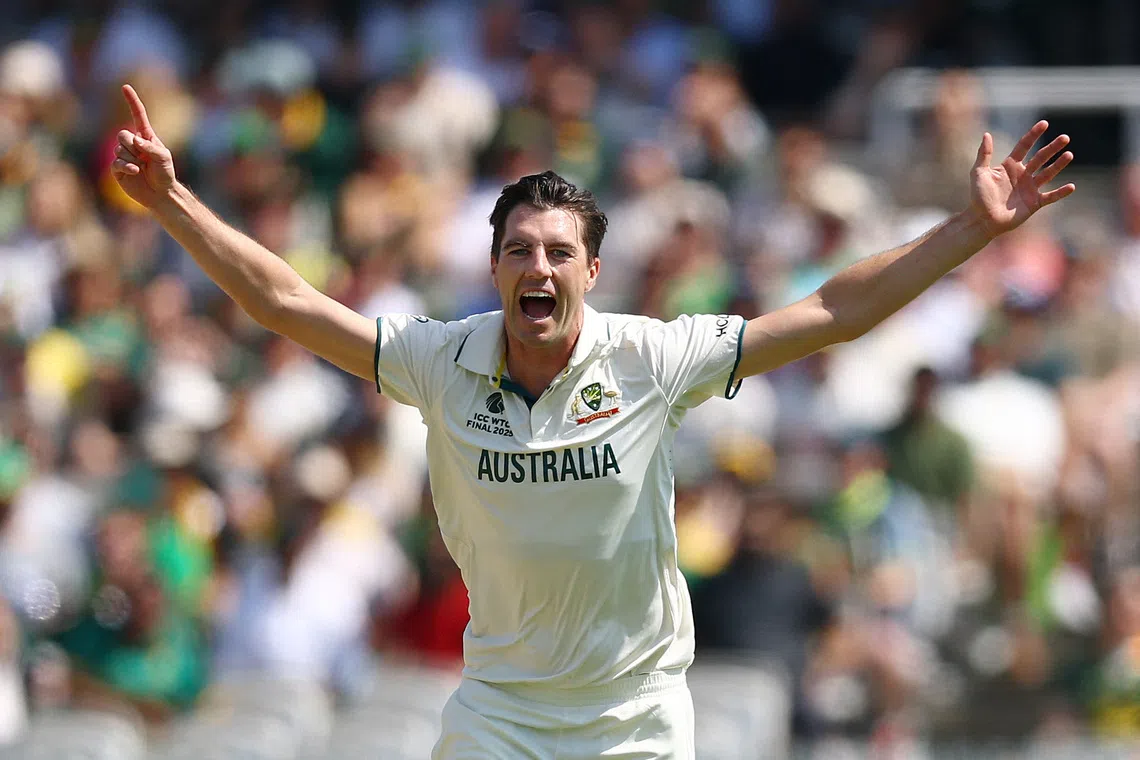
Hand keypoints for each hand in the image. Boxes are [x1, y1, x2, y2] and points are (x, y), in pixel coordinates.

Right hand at [111, 84, 176, 208]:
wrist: (161, 194)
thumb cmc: (165, 174)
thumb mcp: (163, 157)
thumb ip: (150, 147)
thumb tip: (134, 140)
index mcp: (145, 137)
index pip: (138, 116)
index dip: (132, 101)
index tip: (125, 87)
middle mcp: (133, 144)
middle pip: (122, 134)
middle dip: (131, 145)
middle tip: (143, 157)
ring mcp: (124, 156)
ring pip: (119, 149)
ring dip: (132, 159)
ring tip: (142, 168)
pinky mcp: (118, 169)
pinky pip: (116, 162)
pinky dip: (127, 167)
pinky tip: (135, 172)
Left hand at [970, 121, 1074, 237]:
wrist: (982, 220)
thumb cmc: (978, 197)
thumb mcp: (979, 173)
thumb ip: (984, 154)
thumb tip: (986, 134)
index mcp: (1010, 166)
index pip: (1024, 146)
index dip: (1034, 134)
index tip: (1044, 123)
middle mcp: (1022, 175)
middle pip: (1040, 157)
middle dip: (1052, 148)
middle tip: (1065, 138)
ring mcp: (1030, 188)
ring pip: (1048, 173)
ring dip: (1059, 165)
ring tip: (1069, 155)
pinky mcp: (1034, 203)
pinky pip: (1050, 196)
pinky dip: (1061, 192)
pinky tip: (1071, 186)